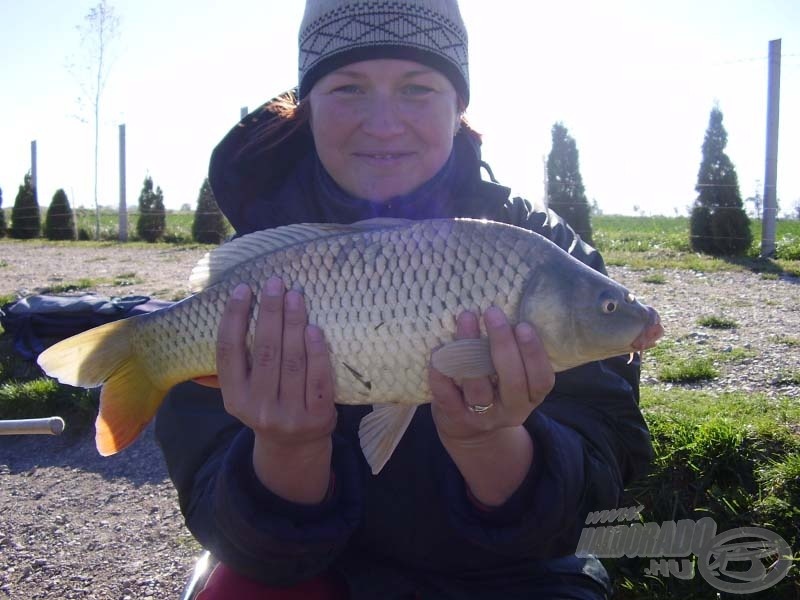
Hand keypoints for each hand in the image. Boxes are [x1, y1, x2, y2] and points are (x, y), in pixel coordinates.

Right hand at [216, 277, 336, 503]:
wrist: (295, 448)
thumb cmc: (266, 404)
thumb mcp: (241, 393)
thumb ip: (226, 364)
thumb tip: (206, 318)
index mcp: (234, 397)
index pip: (229, 351)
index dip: (234, 318)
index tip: (243, 288)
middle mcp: (258, 408)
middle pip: (265, 352)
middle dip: (270, 313)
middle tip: (276, 283)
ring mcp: (290, 415)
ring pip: (292, 362)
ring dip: (294, 324)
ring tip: (296, 296)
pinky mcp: (318, 417)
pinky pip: (318, 378)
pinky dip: (317, 352)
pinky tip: (313, 328)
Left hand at [428, 307, 554, 505]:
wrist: (470, 430)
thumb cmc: (495, 387)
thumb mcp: (514, 376)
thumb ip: (514, 353)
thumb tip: (506, 307)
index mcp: (531, 397)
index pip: (541, 379)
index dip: (534, 353)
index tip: (523, 325)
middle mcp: (511, 410)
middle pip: (512, 381)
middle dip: (503, 344)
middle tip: (493, 313)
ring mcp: (483, 417)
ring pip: (478, 388)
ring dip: (471, 351)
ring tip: (467, 319)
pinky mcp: (456, 418)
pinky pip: (447, 397)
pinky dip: (441, 375)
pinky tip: (438, 352)